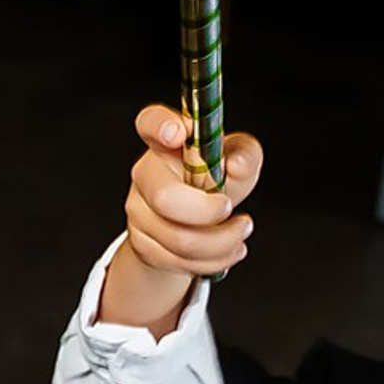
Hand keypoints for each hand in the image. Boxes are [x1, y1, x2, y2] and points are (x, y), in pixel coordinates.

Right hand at [101, 103, 264, 334]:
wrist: (196, 222)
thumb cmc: (218, 179)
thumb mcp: (239, 160)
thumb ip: (245, 154)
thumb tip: (235, 166)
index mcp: (167, 141)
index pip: (150, 123)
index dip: (160, 126)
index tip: (179, 134)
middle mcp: (145, 173)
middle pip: (164, 198)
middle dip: (205, 211)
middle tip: (229, 208)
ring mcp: (138, 211)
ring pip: (176, 238)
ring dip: (220, 241)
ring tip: (241, 231)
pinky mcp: (142, 244)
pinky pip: (177, 261)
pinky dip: (211, 260)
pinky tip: (230, 251)